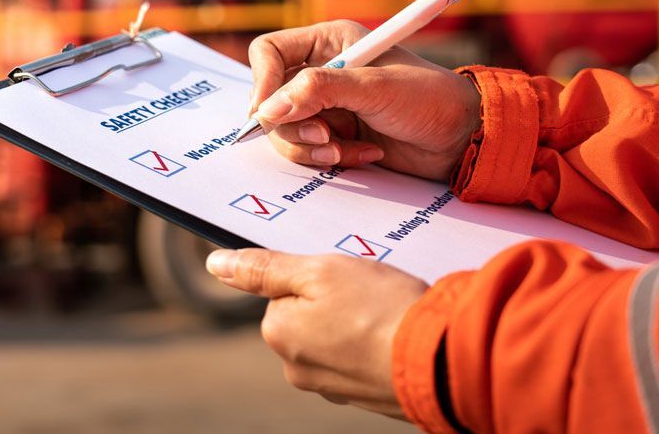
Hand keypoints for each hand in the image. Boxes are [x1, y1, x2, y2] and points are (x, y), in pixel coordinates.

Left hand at [206, 248, 427, 419]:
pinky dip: (375, 342)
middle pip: (308, 314)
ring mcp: (332, 386)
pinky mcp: (364, 395)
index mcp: (279, 334)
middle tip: (369, 290)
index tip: (342, 276)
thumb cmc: (381, 310)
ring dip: (357, 321)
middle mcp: (298, 368)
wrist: (441, 359)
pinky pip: (361, 356)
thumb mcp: (319, 271)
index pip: (283, 290)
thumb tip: (217, 263)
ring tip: (386, 311)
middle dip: (335, 299)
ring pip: (336, 335)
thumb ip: (264, 268)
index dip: (315, 274)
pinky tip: (395, 331)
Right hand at [248, 20, 480, 180]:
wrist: (461, 138)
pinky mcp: (335, 135)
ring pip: (285, 131)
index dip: (262, 81)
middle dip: (293, 124)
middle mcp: (321, 71)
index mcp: (329, 42)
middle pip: (270, 99)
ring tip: (345, 150)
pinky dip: (331, 158)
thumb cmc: (428, 99)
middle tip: (324, 136)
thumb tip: (267, 110)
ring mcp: (326, 106)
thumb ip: (319, 91)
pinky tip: (365, 153)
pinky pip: (308, 152)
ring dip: (311, 147)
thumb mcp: (375, 88)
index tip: (266, 112)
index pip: (269, 53)